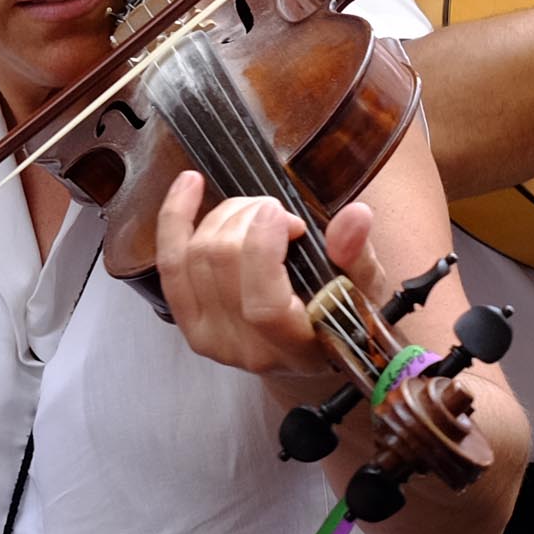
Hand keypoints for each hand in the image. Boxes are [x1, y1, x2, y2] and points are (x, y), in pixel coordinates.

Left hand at [155, 170, 372, 387]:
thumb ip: (357, 255)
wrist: (310, 349)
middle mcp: (243, 349)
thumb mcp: (364, 290)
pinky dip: (176, 217)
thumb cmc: (342, 319)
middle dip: (249, 218)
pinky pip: (169, 262)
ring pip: (194, 256)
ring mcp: (208, 337)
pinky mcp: (186, 320)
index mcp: (293, 349)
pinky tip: (189, 184)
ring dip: (225, 214)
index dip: (263, 249)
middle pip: (221, 266)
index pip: (263, 305)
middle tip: (280, 213)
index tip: (282, 215)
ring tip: (257, 210)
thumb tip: (356, 215)